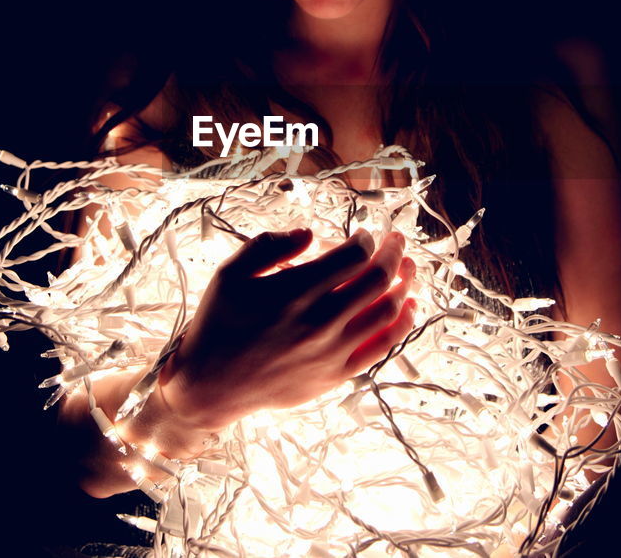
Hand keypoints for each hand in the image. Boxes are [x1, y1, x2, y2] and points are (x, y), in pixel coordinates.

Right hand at [157, 227, 416, 433]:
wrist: (210, 386)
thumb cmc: (218, 323)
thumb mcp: (230, 274)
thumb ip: (269, 245)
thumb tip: (309, 233)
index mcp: (294, 290)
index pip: (353, 256)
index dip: (366, 240)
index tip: (365, 235)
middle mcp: (318, 320)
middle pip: (377, 278)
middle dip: (393, 253)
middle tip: (397, 241)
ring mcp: (331, 351)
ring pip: (387, 311)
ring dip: (404, 284)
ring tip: (408, 268)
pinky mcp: (336, 374)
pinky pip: (382, 347)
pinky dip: (402, 324)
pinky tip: (410, 306)